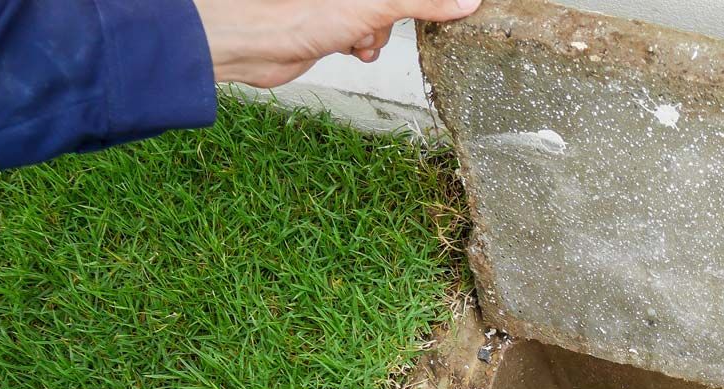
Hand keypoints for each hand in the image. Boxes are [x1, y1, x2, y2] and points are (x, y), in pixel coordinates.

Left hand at [194, 0, 481, 88]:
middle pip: (394, 1)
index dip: (422, 4)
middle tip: (375, 25)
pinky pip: (362, 31)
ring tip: (359, 40)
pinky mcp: (329, 23)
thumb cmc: (301, 14)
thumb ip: (424, 1)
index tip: (446, 10)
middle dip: (393, 15)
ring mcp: (339, 3)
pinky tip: (350, 49)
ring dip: (377, 33)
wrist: (256, 42)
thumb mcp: (378, 4)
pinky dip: (362, 44)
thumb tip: (467, 1)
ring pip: (379, 16)